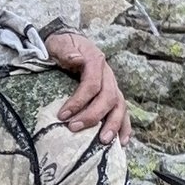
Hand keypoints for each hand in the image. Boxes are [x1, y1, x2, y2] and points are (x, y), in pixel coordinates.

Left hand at [45, 29, 129, 145]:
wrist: (70, 42)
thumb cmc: (62, 45)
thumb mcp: (60, 43)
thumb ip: (66, 51)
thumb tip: (74, 58)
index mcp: (96, 61)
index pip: (92, 84)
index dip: (79, 101)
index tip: (62, 115)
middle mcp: (108, 75)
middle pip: (108, 97)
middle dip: (92, 116)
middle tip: (73, 128)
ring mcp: (113, 86)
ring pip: (120, 106)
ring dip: (113, 125)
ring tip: (104, 141)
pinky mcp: (113, 95)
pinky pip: (123, 112)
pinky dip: (124, 127)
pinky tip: (122, 142)